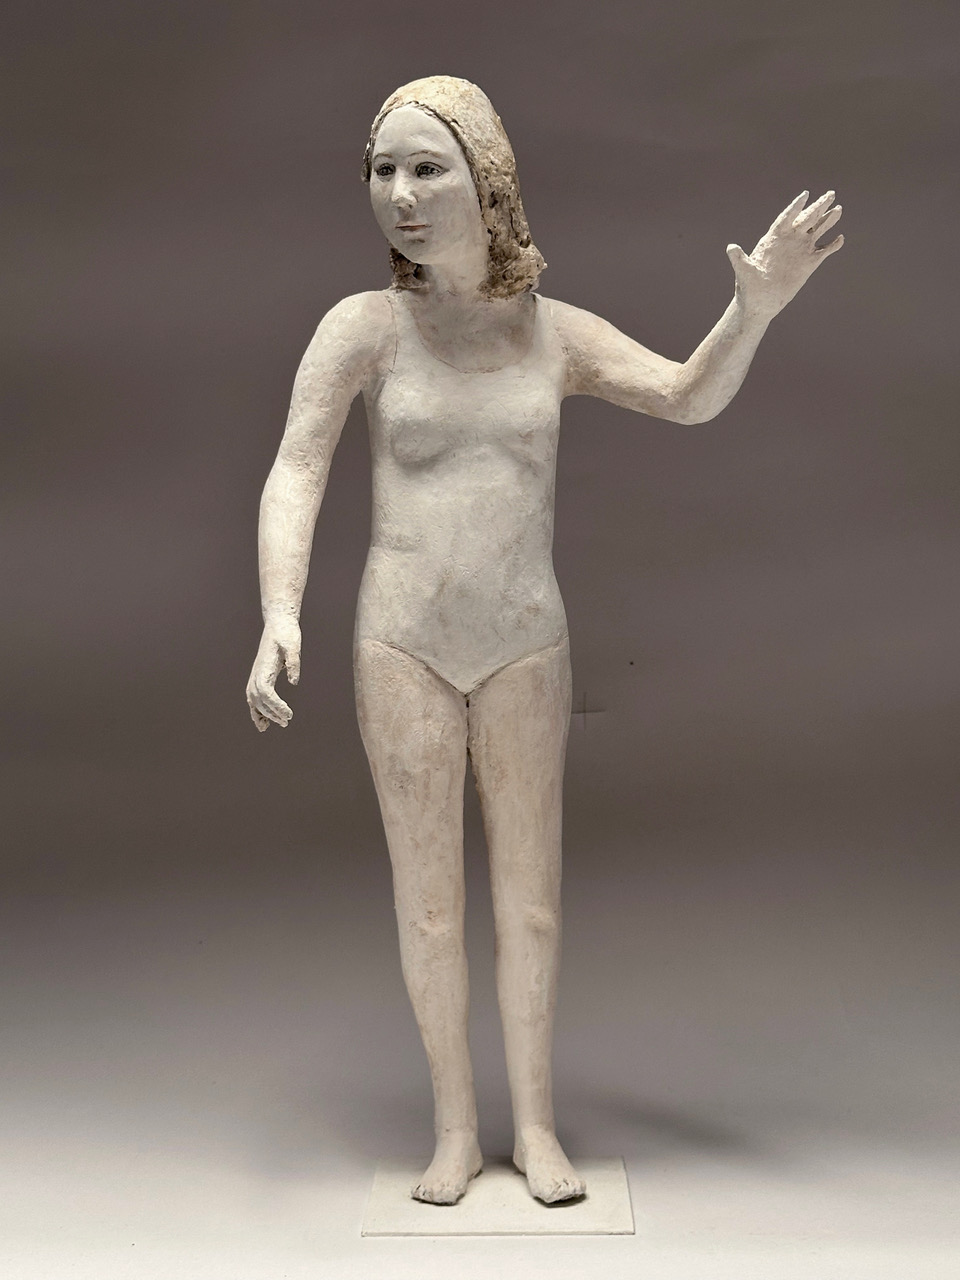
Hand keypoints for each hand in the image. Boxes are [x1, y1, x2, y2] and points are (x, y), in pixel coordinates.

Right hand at [246, 616, 300, 730]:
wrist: (278, 623)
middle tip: (287, 721)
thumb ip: (294, 662)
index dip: (275, 705)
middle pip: (259, 699)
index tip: (289, 713)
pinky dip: (256, 710)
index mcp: (264, 667)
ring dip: (262, 714)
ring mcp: (255, 675)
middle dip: (271, 713)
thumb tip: (294, 682)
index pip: (266, 692)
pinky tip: (264, 722)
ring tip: (273, 726)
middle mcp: (256, 673)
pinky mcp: (258, 676)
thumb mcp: (293, 644)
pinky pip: (253, 697)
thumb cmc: (287, 633)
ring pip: (253, 700)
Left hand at [726, 190, 843, 319]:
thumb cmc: (748, 289)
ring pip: (817, 231)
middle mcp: (789, 241)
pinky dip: (832, 245)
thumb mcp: (743, 272)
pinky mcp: (808, 264)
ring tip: (838, 208)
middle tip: (831, 193)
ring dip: (828, 220)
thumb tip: (730, 248)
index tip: (805, 195)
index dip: (795, 207)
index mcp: (773, 238)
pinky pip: (823, 252)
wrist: (759, 304)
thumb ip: (739, 259)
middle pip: (806, 219)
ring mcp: (800, 251)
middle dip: (818, 206)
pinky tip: (840, 238)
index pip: (786, 218)